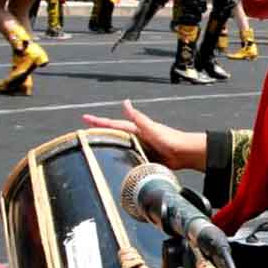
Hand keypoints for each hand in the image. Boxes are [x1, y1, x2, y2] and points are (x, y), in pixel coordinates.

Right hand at [81, 99, 207, 171]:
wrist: (183, 153)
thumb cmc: (169, 139)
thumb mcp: (150, 127)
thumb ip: (137, 117)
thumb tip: (126, 102)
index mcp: (135, 129)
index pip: (113, 124)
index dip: (98, 122)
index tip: (84, 118)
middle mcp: (135, 138)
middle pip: (113, 135)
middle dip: (99, 133)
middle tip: (84, 132)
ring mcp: (139, 148)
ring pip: (119, 148)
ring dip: (107, 148)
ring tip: (92, 148)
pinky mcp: (143, 159)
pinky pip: (128, 159)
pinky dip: (119, 161)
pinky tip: (112, 165)